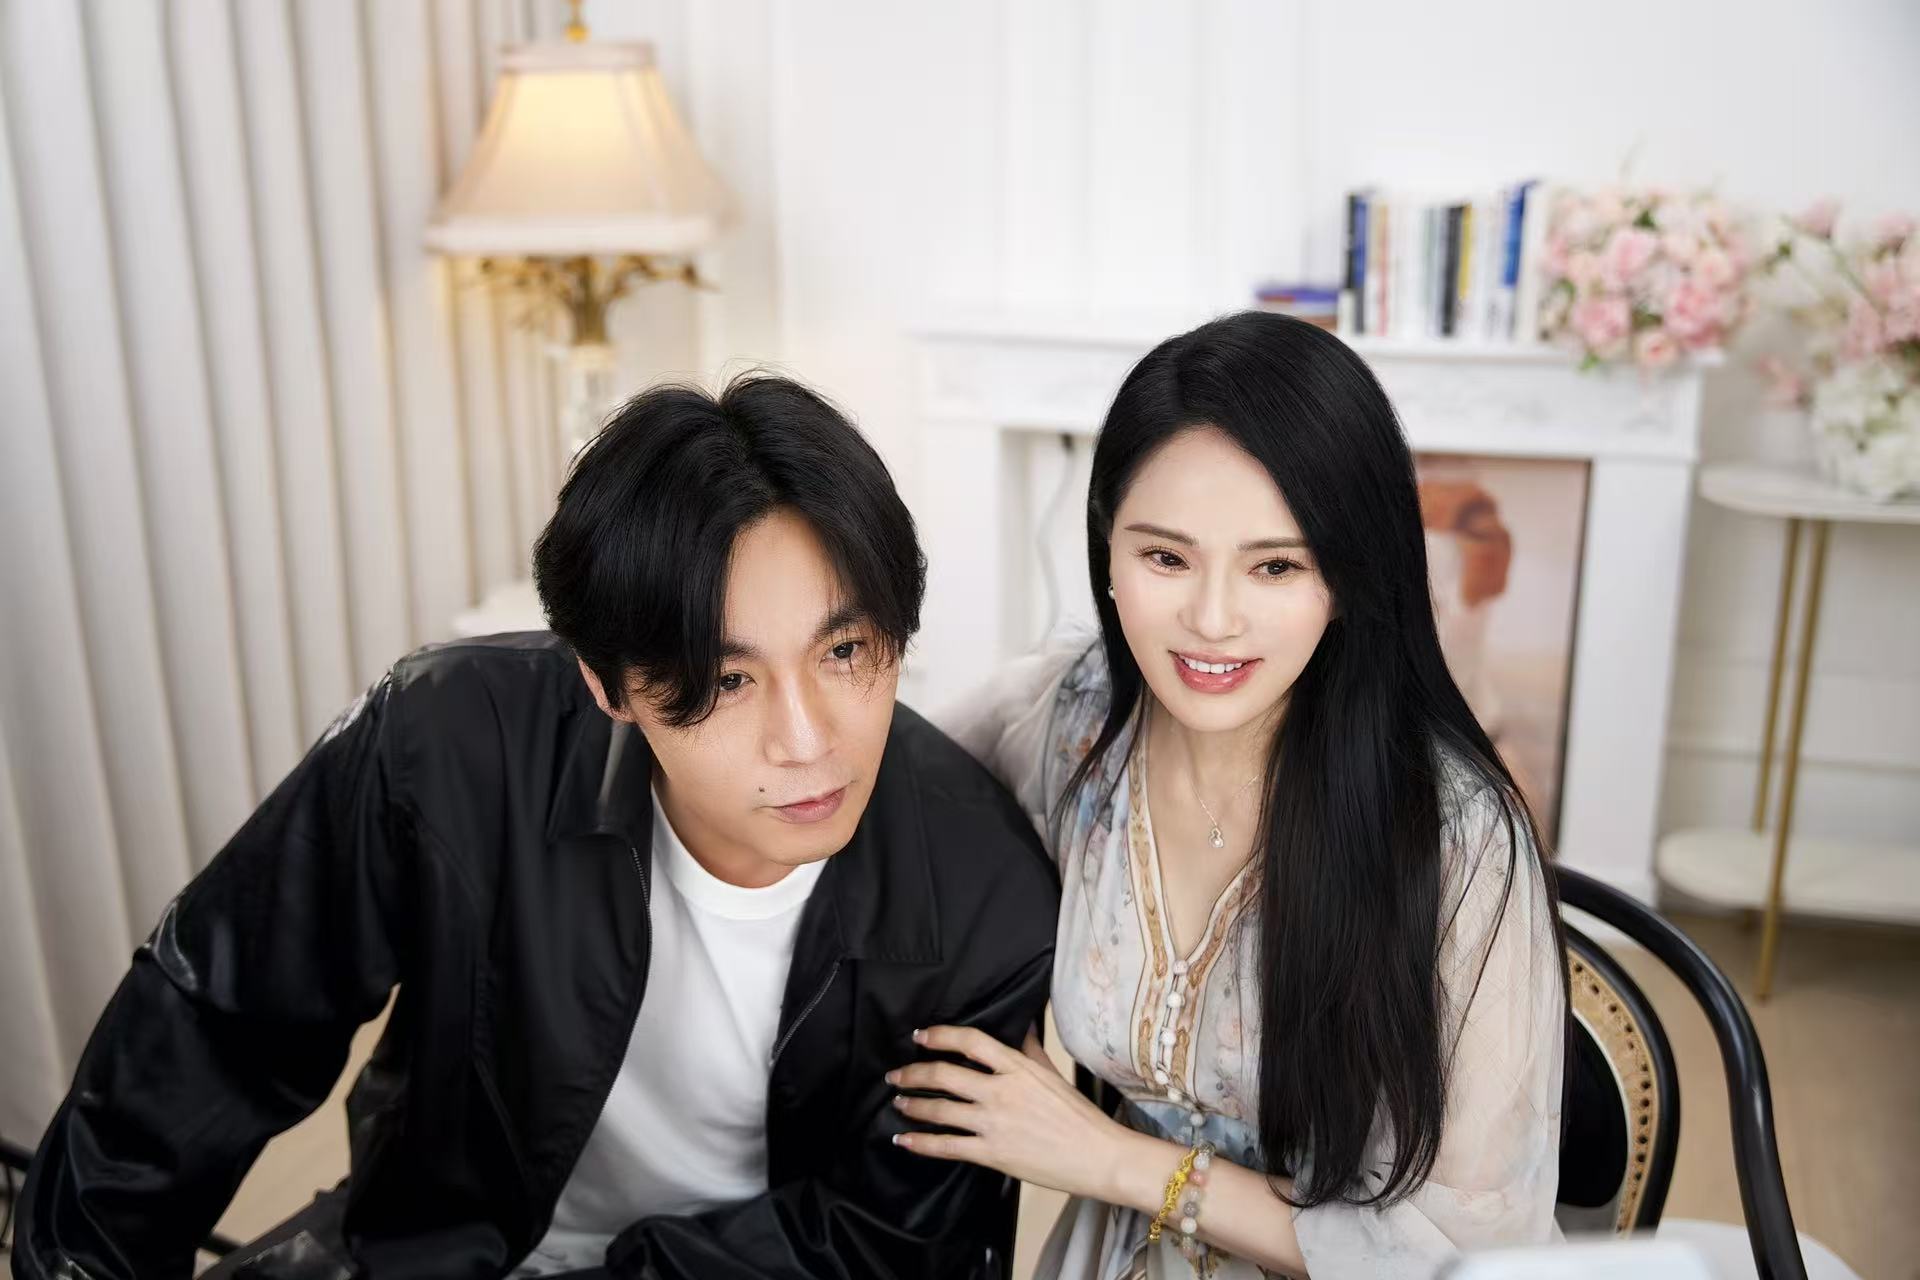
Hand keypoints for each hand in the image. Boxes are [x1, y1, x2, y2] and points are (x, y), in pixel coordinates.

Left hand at [887, 1023, 1131, 1198]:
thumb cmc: (1079, 1115)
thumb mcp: (1052, 1072)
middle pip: (944, 1074)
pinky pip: (946, 1146)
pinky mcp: (992, 1153)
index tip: (920, 1036)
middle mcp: (1000, 1091)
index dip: (939, 1036)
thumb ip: (1029, 1049)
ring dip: (912, 1104)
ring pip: (939, 1110)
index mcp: (1017, 1068)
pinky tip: (904, 1139)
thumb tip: (1020, 1025)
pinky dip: (920, 1142)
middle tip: (896, 1074)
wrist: (1097, 1155)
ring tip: (898, 1102)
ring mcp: (994, 1123)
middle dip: (913, 1073)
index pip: (970, 1041)